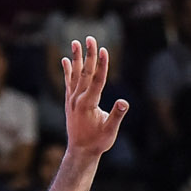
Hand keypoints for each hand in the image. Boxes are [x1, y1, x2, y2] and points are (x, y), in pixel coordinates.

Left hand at [61, 37, 128, 159]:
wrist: (80, 151)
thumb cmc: (98, 142)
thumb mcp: (109, 131)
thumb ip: (116, 116)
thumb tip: (124, 103)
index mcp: (88, 104)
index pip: (97, 80)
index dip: (102, 65)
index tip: (104, 50)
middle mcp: (77, 99)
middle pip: (85, 73)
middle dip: (89, 55)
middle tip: (91, 39)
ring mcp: (72, 99)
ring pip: (75, 74)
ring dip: (77, 58)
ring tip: (76, 42)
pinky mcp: (70, 101)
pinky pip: (68, 82)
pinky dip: (67, 71)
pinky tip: (66, 60)